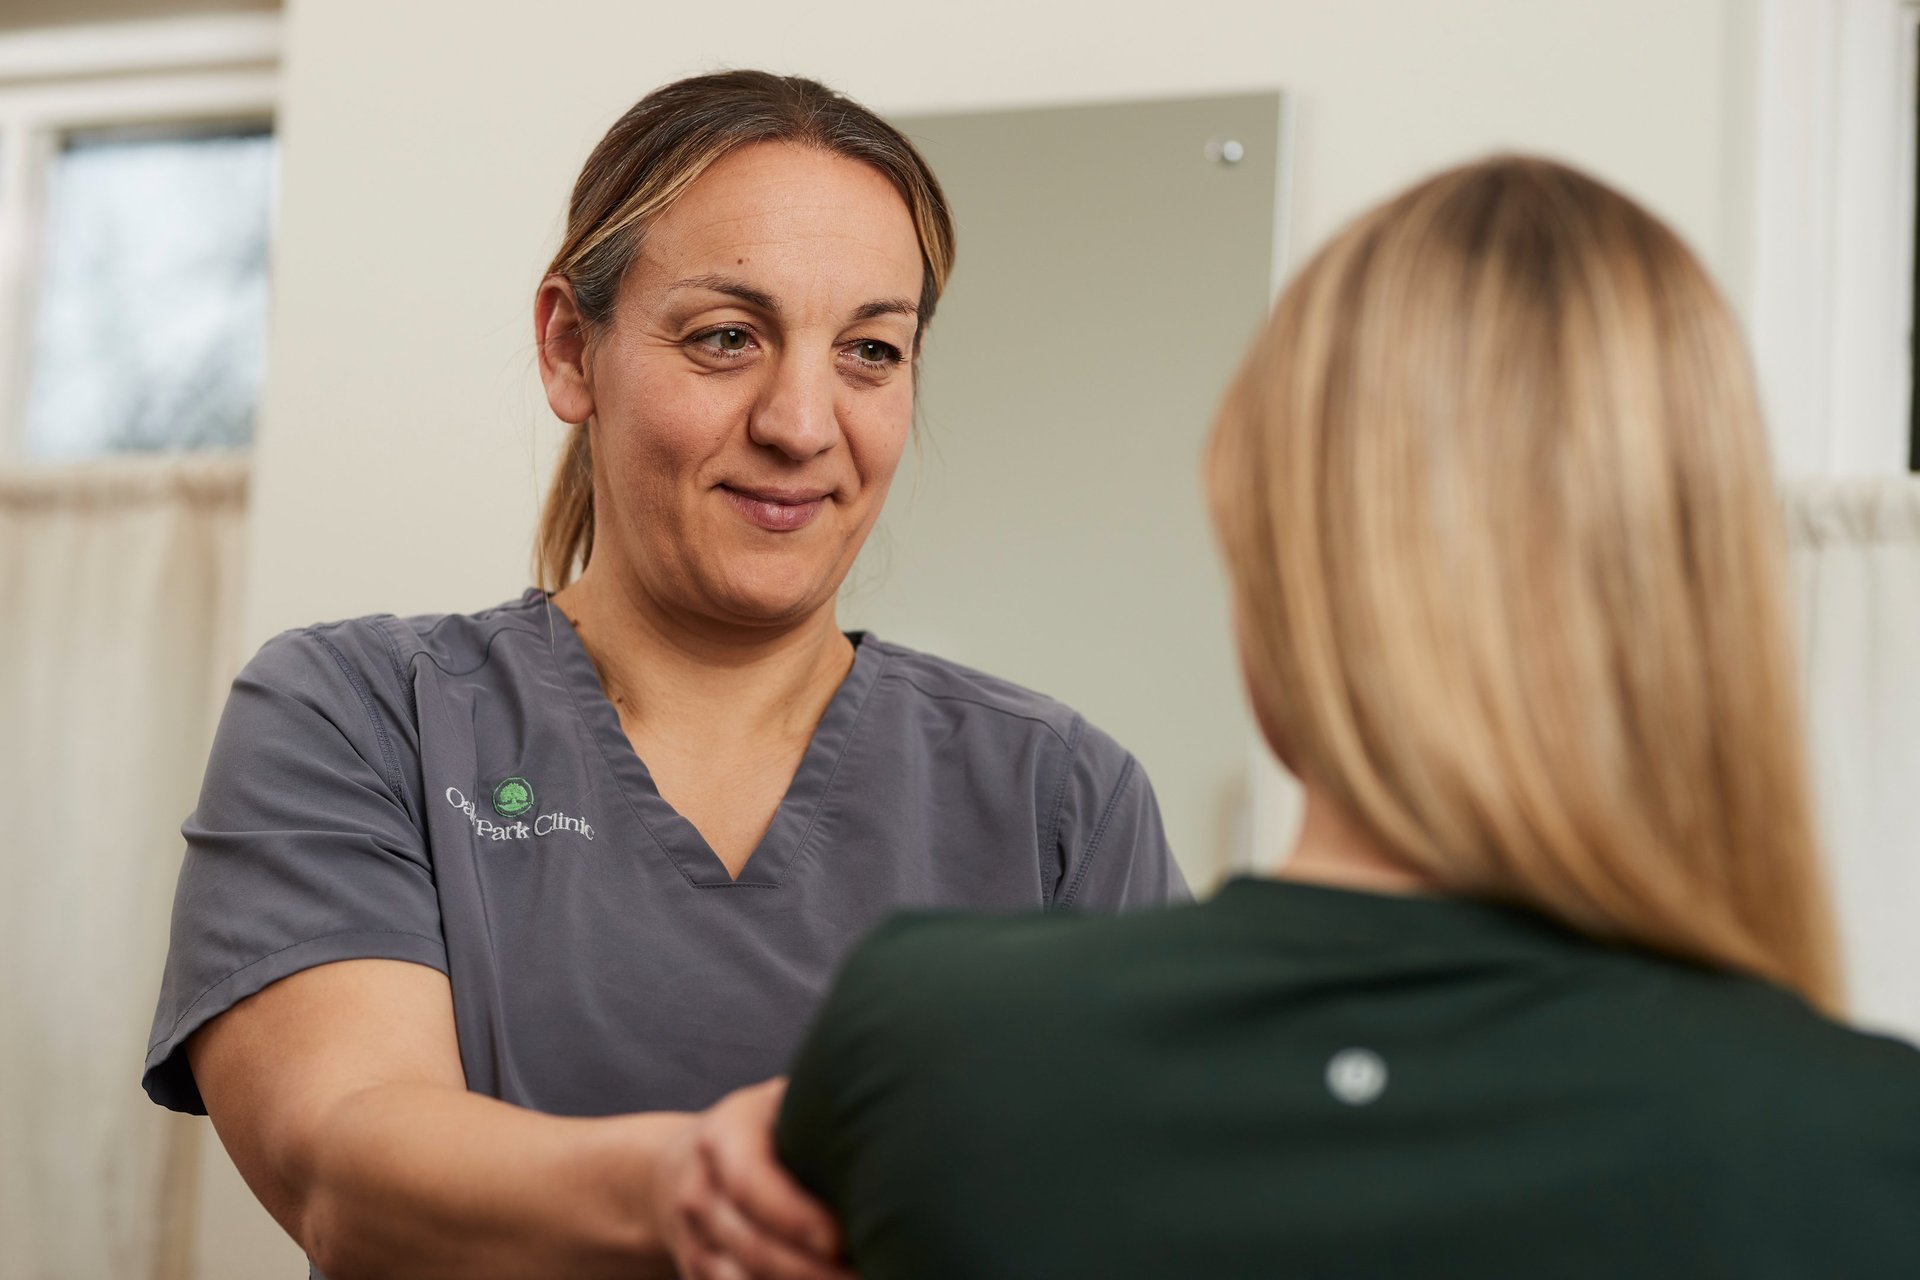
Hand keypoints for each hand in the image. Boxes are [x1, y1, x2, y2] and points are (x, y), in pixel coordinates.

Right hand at [656, 1077, 852, 1279]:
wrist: (677, 1167)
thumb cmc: (758, 1128)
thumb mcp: (777, 1101)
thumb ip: (816, 1108)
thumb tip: (887, 1116)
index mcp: (723, 1138)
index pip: (750, 1184)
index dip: (793, 1217)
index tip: (839, 1241)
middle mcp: (701, 1192)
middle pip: (753, 1246)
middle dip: (812, 1271)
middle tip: (866, 1275)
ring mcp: (695, 1241)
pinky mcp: (699, 1276)